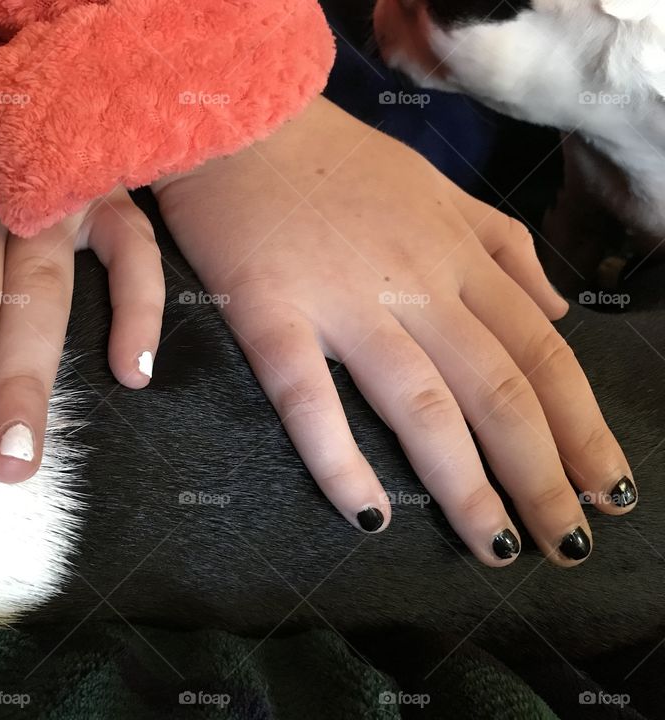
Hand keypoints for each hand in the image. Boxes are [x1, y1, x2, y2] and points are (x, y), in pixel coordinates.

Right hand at [153, 96, 633, 566]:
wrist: (242, 119)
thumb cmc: (335, 160)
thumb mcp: (438, 187)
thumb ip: (502, 246)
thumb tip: (558, 311)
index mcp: (457, 254)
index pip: (542, 353)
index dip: (582, 426)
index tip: (605, 487)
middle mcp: (416, 282)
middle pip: (499, 391)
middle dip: (544, 477)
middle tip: (568, 546)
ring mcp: (344, 298)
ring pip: (423, 405)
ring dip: (468, 488)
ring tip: (498, 549)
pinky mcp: (272, 310)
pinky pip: (309, 398)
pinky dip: (339, 460)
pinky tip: (369, 515)